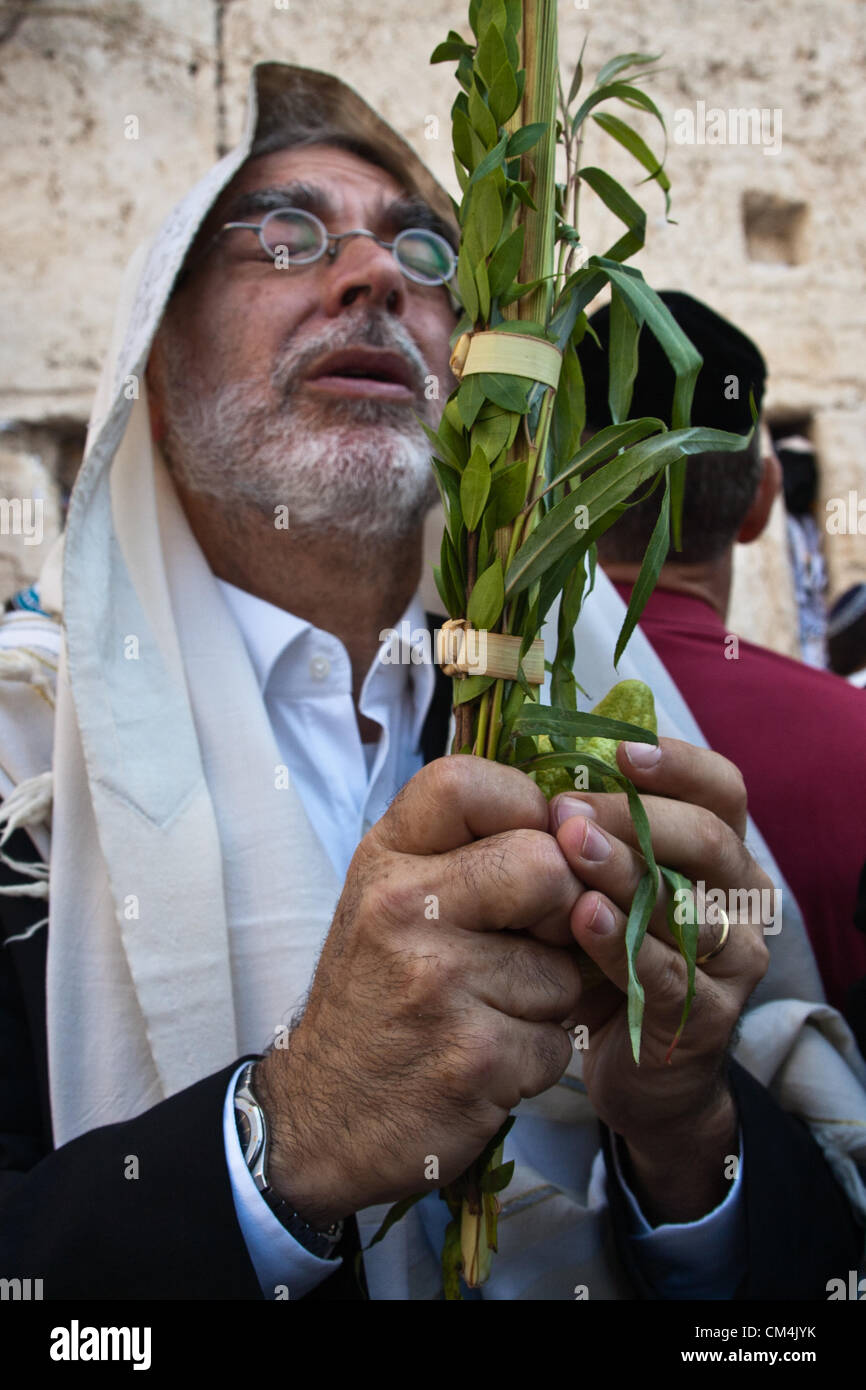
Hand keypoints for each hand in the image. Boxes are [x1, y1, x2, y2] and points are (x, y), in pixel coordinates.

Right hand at [256, 756, 584, 1227]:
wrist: (320, 1117)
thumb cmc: (372, 996)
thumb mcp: (386, 900)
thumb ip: (460, 852)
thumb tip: (569, 822)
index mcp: (384, 862)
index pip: (468, 783)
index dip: (523, 807)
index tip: (528, 843)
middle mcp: (404, 910)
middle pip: (545, 865)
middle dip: (560, 910)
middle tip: (530, 940)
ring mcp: (439, 984)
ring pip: (564, 966)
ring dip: (546, 998)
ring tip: (487, 1011)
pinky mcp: (475, 1058)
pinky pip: (557, 1038)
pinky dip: (534, 1056)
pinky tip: (486, 1059)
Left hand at [549, 737, 770, 1222]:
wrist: (635, 1065)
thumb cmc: (610, 953)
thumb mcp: (607, 885)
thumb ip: (592, 830)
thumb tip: (534, 762)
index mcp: (718, 851)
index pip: (721, 789)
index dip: (677, 764)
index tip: (619, 751)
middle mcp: (739, 897)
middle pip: (707, 838)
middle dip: (634, 817)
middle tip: (566, 809)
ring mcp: (732, 959)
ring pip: (688, 904)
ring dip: (625, 871)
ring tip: (569, 847)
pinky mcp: (709, 1016)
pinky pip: (668, 972)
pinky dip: (623, 942)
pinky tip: (582, 917)